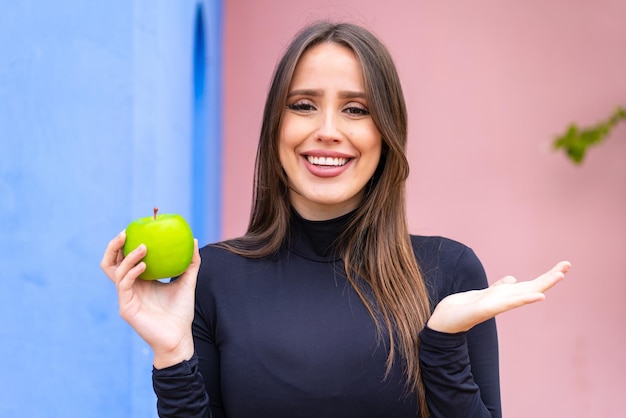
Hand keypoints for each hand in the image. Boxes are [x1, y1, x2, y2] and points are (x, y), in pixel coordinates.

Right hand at [100, 230, 200, 367]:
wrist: (179, 337)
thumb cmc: (181, 312)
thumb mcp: (187, 282)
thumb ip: (190, 263)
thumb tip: (193, 240)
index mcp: (140, 280)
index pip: (126, 257)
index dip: (126, 242)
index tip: (136, 226)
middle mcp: (130, 286)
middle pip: (111, 262)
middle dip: (114, 246)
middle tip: (126, 232)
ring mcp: (126, 297)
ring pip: (115, 271)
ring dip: (127, 256)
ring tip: (142, 247)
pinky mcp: (126, 307)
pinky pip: (124, 285)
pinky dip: (132, 272)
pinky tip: (144, 266)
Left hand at [427, 261, 570, 333]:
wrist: (444, 321)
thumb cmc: (463, 309)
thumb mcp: (482, 294)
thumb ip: (498, 287)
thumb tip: (513, 279)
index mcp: (503, 295)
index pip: (529, 284)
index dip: (546, 276)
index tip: (564, 265)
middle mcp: (503, 300)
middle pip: (530, 287)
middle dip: (549, 277)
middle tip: (568, 265)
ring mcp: (496, 306)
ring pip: (522, 294)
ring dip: (541, 285)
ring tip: (559, 277)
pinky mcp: (485, 310)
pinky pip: (507, 303)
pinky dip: (523, 299)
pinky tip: (538, 297)